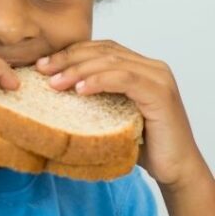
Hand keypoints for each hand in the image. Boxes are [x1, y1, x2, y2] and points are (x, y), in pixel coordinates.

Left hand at [37, 41, 207, 189]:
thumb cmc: (140, 143)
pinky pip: (125, 79)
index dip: (69, 52)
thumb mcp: (110, 114)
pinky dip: (100, 81)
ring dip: (78, 70)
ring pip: (112, 62)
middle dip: (68, 58)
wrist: (173, 167)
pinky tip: (80, 90)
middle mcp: (151, 67)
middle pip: (103, 51)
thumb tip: (52, 90)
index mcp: (139, 67)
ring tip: (55, 83)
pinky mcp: (160, 94)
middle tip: (42, 70)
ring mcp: (158, 78)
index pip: (100, 49)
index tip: (42, 64)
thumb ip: (94, 97)